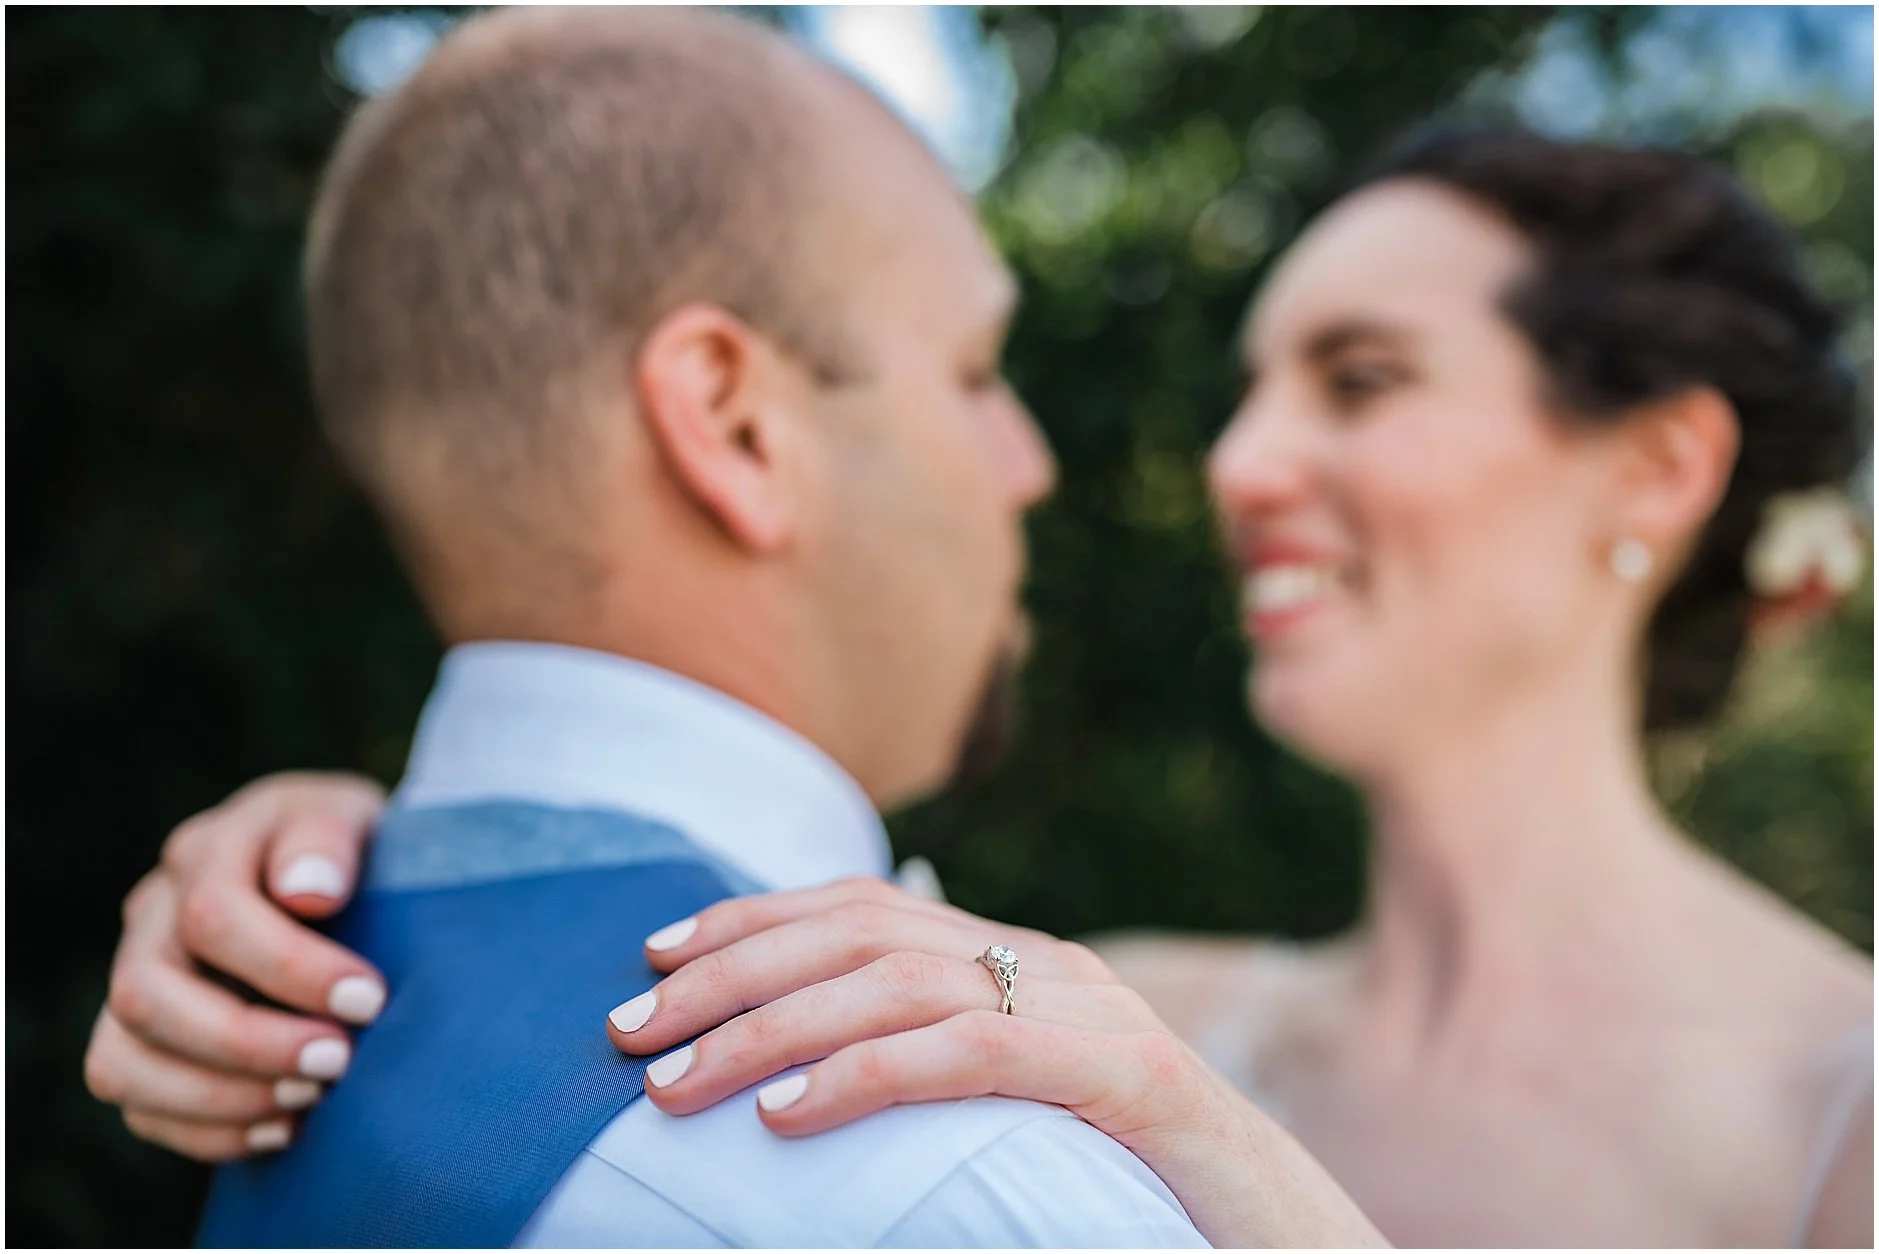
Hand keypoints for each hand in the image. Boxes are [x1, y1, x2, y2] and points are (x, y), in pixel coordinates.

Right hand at [83, 772, 386, 1159]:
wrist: (348, 878)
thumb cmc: (353, 850)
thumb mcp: (354, 818)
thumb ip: (328, 839)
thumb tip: (309, 892)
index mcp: (206, 852)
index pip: (212, 913)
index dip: (289, 967)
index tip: (368, 999)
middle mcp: (152, 917)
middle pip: (145, 994)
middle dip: (246, 1042)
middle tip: (338, 1060)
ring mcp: (136, 983)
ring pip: (120, 1062)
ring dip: (220, 1097)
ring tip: (311, 1096)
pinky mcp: (140, 1045)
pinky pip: (138, 1108)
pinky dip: (210, 1132)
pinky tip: (285, 1127)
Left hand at [605, 877, 1387, 1247]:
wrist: (1282, 1230)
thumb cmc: (1134, 1184)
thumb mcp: (1013, 1113)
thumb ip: (929, 1068)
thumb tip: (797, 1081)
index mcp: (1016, 960)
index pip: (862, 905)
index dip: (751, 919)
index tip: (656, 955)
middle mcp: (1046, 963)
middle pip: (861, 931)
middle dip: (732, 971)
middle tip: (631, 1028)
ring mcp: (1089, 1009)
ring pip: (899, 984)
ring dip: (770, 1029)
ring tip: (676, 1085)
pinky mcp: (1122, 1072)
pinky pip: (971, 1054)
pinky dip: (865, 1075)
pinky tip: (785, 1118)